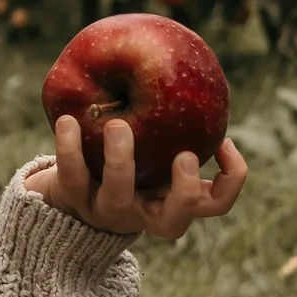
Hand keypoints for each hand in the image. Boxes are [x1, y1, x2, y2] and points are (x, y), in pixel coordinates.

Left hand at [26, 116, 248, 244]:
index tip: (224, 142)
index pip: (215, 204)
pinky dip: (69, 147)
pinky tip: (69, 120)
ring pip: (118, 195)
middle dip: (184, 191)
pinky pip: (72, 175)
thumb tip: (198, 73)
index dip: (231, 178)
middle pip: (174, 223)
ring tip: (118, 125)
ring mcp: (107, 209)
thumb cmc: (123, 162)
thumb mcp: (154, 148)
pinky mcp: (72, 198)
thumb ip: (176, 124)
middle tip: (185, 156)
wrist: (65, 193)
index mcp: (170, 201)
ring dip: (121, 160)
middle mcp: (142, 212)